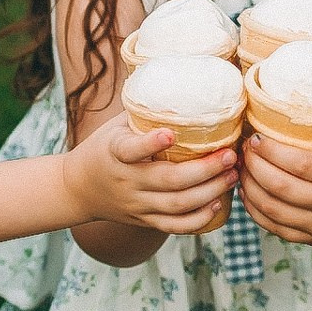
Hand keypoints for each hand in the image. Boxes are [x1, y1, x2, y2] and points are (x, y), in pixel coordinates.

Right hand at [64, 113, 237, 235]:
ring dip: (210, 192)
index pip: (129, 150)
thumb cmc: (104, 148)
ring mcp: (136, 204)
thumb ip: (144, 113)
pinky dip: (198, 220)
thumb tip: (182, 84)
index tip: (170, 133)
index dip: (149, 143)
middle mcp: (126, 181)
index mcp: (115, 153)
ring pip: (177, 205)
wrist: (78, 189)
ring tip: (232, 175)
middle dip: (205, 170)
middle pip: (169, 181)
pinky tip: (217, 204)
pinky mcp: (144, 221)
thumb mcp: (115, 127)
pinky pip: (174, 226)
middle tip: (229, 155)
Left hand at [240, 133, 311, 265]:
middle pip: (282, 188)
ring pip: (275, 213)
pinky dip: (259, 215)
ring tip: (240, 171)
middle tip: (243, 150)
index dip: (273, 151)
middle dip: (255, 167)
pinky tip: (250, 197)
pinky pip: (281, 232)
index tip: (257, 137)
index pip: (302, 164)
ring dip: (251, 191)